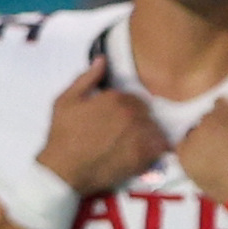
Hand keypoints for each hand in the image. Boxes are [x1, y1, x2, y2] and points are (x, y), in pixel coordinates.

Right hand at [37, 59, 167, 195]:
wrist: (66, 168)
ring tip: (133, 142)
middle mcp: (133, 114)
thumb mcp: (67, 100)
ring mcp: (142, 135)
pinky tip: (147, 152)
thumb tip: (102, 59)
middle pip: (147, 113)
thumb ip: (87, 78)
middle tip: (125, 132)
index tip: (118, 117)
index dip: (127, 108)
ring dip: (149, 134)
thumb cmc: (64, 133)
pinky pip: (163, 146)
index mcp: (116, 98)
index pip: (135, 98)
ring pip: (156, 128)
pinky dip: (158, 148)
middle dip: (138, 120)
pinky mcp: (147, 156)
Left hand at [173, 78, 227, 206]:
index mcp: (224, 111)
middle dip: (217, 128)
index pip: (221, 105)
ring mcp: (192, 139)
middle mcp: (203, 121)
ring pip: (195, 133)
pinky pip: (183, 149)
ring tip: (219, 158)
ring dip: (204, 140)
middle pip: (207, 119)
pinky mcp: (184, 158)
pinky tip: (207, 163)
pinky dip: (192, 154)